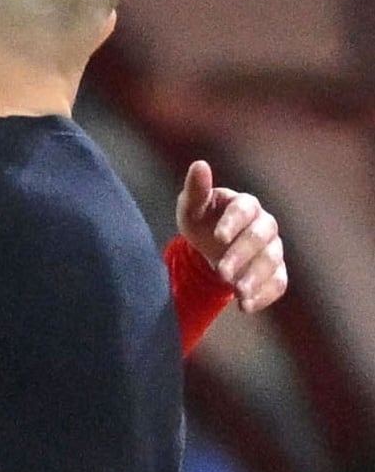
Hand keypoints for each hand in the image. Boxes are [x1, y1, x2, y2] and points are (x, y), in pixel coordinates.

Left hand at [175, 160, 286, 312]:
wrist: (212, 247)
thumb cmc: (202, 221)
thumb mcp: (192, 208)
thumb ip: (195, 191)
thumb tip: (199, 165)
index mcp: (244, 205)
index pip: (244, 209)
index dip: (232, 222)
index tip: (217, 236)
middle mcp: (264, 225)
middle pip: (259, 238)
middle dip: (242, 255)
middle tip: (222, 273)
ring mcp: (273, 249)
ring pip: (271, 262)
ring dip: (255, 278)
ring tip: (236, 293)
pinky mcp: (276, 271)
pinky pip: (278, 283)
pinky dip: (265, 295)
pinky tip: (246, 306)